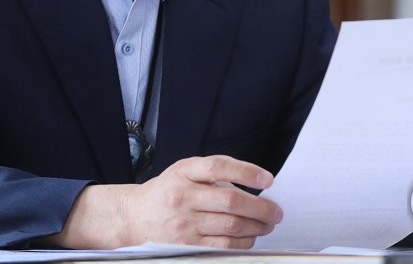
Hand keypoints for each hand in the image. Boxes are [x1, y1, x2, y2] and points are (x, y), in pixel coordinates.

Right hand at [53, 155, 282, 248]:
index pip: (218, 167)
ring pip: (230, 227)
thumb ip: (215, 175)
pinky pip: (222, 246)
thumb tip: (256, 187)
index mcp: (184, 172)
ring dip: (256, 226)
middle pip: (230, 201)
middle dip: (261, 207)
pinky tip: (251, 236)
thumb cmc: (169, 191)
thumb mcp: (186, 171)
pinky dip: (243, 242)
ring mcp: (184, 224)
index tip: (268, 179)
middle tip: (277, 211)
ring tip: (268, 224)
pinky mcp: (186, 246)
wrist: (136, 216)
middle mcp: (183, 197)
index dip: (246, 171)